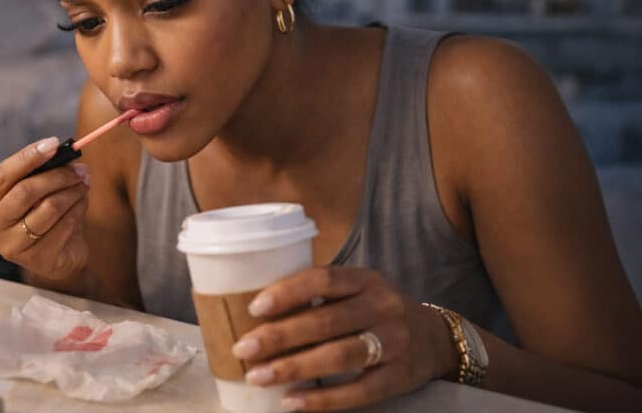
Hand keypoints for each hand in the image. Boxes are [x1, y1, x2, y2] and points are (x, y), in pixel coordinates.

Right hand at [0, 137, 90, 280]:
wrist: (55, 254)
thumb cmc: (36, 214)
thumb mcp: (30, 190)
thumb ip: (38, 172)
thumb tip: (62, 152)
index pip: (2, 176)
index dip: (28, 157)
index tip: (53, 143)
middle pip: (26, 191)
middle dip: (57, 175)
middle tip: (78, 168)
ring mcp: (12, 248)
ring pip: (49, 207)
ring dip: (72, 191)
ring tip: (83, 184)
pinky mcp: (38, 260)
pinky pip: (65, 224)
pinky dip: (78, 208)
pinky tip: (81, 202)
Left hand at [231, 266, 456, 410]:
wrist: (437, 338)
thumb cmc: (378, 311)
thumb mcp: (359, 290)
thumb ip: (321, 295)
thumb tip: (259, 309)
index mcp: (366, 280)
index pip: (323, 279)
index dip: (288, 292)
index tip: (254, 308)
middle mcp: (382, 306)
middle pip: (326, 321)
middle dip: (279, 336)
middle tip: (243, 348)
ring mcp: (394, 342)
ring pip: (339, 356)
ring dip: (294, 368)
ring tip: (258, 376)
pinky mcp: (400, 377)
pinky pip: (358, 391)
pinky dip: (322, 399)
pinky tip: (292, 402)